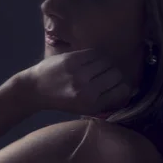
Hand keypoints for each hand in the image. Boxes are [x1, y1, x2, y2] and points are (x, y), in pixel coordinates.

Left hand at [18, 49, 132, 114]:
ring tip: (97, 67)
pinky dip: (96, 56)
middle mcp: (86, 90)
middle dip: (114, 74)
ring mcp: (79, 74)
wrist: (34, 89)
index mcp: (91, 105)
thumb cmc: (62, 100)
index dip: (123, 86)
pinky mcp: (72, 59)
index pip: (121, 90)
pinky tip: (90, 60)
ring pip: (107, 62)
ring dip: (105, 64)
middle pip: (116, 75)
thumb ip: (106, 100)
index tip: (117, 85)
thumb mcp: (85, 108)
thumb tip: (128, 88)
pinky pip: (95, 53)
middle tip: (106, 75)